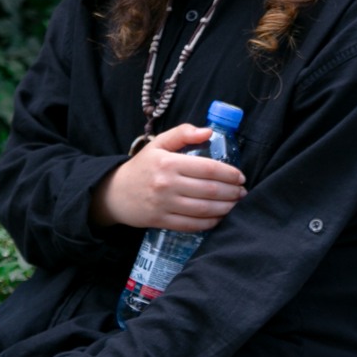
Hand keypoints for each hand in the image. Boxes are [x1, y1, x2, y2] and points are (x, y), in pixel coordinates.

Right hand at [91, 124, 245, 231]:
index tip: (241, 176)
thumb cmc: (143, 166)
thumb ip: (183, 133)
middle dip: (232, 192)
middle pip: (209, 190)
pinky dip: (210, 223)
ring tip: (235, 203)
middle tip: (242, 191)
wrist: (114, 193)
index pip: (208, 168)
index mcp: (168, 162)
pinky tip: (220, 217)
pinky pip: (191, 224)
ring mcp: (163, 204)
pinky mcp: (160, 221)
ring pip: (203, 209)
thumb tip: (208, 131)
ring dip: (225, 208)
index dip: (229, 174)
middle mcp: (166, 184)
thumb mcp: (159, 144)